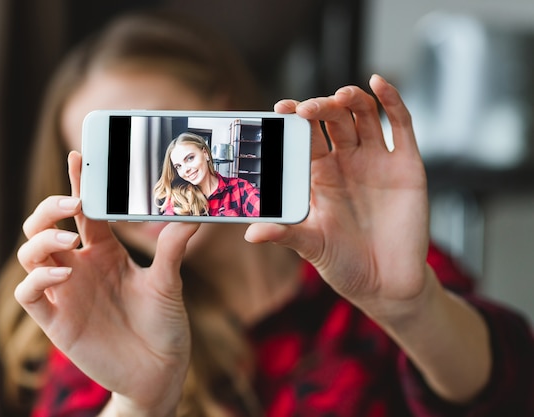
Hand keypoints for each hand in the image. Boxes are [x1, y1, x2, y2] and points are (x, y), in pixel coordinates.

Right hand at [15, 151, 197, 414]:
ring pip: (29, 253)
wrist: (160, 371)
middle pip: (45, 225)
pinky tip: (65, 273)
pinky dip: (39, 277)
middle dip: (50, 207)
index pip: (83, 210)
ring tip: (71, 237)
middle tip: (71, 201)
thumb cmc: (164, 325)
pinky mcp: (56, 321)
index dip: (78, 183)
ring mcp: (65, 292)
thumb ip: (173, 246)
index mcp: (105, 251)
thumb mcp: (169, 281)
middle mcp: (80, 266)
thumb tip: (194, 211)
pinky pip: (29, 292)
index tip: (78, 156)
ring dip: (43, 239)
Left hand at [246, 75, 429, 320]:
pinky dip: (392, 101)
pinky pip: (401, 125)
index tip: (280, 109)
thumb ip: (285, 234)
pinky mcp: (407, 165)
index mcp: (321, 176)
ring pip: (364, 116)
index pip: (305, 137)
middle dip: (320, 108)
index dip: (293, 120)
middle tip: (306, 110)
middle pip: (333, 120)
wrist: (387, 285)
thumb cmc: (345, 264)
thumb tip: (251, 234)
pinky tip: (379, 84)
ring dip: (351, 99)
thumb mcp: (311, 246)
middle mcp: (348, 162)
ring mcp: (378, 161)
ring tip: (340, 96)